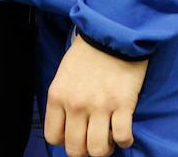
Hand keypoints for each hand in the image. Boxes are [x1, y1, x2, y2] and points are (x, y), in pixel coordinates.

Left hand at [44, 34, 148, 155]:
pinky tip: (124, 132)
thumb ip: (63, 100)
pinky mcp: (122, 104)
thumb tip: (69, 127)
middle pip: (75, 150)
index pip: (53, 137)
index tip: (76, 135)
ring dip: (104, 148)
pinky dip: (124, 140)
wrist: (111, 31)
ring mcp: (99, 105)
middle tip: (93, 138)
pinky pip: (122, 138)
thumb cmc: (87, 53)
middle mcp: (75, 104)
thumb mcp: (64, 74)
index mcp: (58, 95)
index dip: (65, 141)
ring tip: (108, 137)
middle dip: (85, 149)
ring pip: (97, 150)